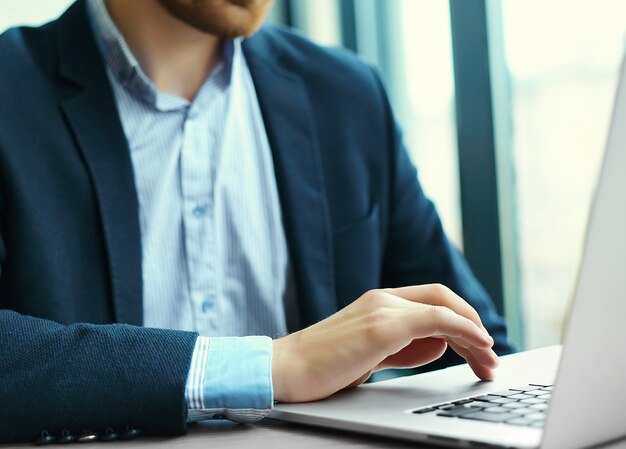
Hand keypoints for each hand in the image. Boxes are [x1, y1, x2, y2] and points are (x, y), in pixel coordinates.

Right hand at [272, 284, 497, 402]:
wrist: (284, 370)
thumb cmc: (322, 367)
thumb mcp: (371, 355)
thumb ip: (404, 347)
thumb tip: (439, 344)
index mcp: (378, 303)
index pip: (432, 300)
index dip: (461, 320)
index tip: (478, 347)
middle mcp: (382, 300)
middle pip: (443, 298)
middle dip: (473, 326)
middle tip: (490, 358)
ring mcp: (381, 310)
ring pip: (443, 307)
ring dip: (473, 333)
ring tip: (488, 361)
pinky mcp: (380, 327)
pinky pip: (434, 319)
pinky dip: (462, 329)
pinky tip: (478, 345)